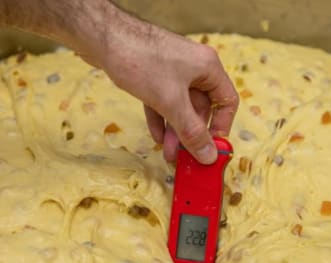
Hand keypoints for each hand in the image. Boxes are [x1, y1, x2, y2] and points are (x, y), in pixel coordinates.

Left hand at [77, 9, 237, 163]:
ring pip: (180, 106)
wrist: (102, 37)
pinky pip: (164, 101)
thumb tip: (209, 155)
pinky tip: (156, 136)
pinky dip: (161, 119)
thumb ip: (191, 131)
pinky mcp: (154, 73)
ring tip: (167, 153)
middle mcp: (194, 68)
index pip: (227, 101)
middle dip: (191, 134)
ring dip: (175, 131)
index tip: (210, 148)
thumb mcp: (171, 102)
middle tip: (182, 157)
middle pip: (201, 108)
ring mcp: (173, 70)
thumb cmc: (141, 62)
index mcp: (208, 67)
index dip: (221, 127)